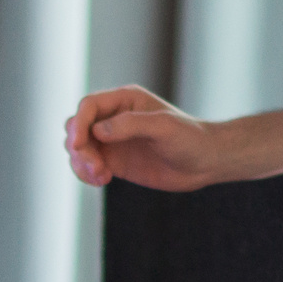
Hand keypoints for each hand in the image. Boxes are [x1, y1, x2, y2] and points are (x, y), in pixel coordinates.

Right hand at [64, 86, 232, 190]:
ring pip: (78, 149)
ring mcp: (112, 141)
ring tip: (102, 177)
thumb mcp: (163, 126)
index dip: (78, 124)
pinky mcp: (114, 162)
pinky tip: (102, 180)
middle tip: (96, 167)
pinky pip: (87, 166)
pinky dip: (86, 175)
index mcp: (125, 101)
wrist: (205, 162)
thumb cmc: (190, 138)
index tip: (78, 146)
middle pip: (77, 127)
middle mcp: (114, 119)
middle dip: (78, 148)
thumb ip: (130, 125)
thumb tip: (97, 131)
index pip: (88, 106)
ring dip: (81, 164)